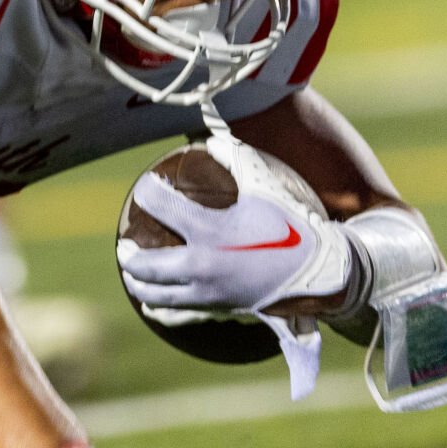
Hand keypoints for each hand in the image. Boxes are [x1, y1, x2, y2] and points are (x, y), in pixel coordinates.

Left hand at [118, 140, 350, 319]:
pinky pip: (175, 309)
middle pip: (144, 263)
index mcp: (209, 231)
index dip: (148, 191)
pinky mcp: (216, 308)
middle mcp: (201, 264)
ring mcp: (207, 291)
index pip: (159, 204)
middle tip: (124, 245)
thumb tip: (211, 139)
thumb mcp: (265, 186)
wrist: (322, 272)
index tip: (146, 186)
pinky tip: (155, 295)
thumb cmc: (291, 225)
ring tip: (132, 271)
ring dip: (137, 282)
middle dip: (128, 253)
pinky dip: (159, 302)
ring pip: (154, 293)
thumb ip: (236, 159)